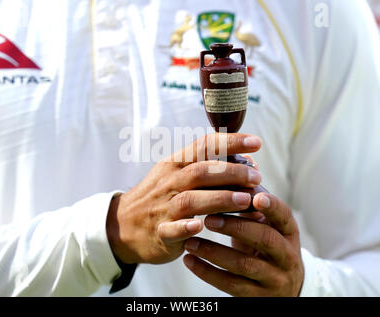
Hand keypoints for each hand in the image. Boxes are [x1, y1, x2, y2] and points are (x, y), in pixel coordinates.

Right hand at [106, 133, 261, 264]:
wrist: (123, 224)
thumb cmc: (160, 196)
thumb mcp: (176, 174)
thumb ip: (209, 167)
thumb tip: (248, 162)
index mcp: (175, 165)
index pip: (204, 146)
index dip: (230, 142)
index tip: (256, 142)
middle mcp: (169, 183)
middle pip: (200, 172)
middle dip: (231, 173)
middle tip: (257, 177)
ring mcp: (163, 208)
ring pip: (190, 200)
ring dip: (219, 199)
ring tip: (244, 200)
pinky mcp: (159, 233)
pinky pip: (171, 229)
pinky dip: (185, 227)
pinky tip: (200, 227)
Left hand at [183, 193, 303, 296]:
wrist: (282, 285)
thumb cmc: (266, 241)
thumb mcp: (267, 223)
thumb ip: (252, 199)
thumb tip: (233, 160)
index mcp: (288, 230)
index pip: (283, 215)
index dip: (271, 206)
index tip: (254, 195)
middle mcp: (286, 254)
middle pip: (264, 239)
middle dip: (236, 226)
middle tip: (209, 218)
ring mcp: (274, 277)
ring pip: (244, 264)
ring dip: (214, 251)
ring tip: (191, 242)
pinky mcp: (258, 296)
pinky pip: (231, 285)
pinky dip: (207, 272)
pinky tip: (189, 260)